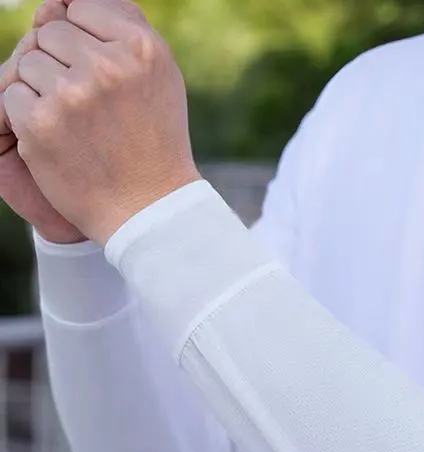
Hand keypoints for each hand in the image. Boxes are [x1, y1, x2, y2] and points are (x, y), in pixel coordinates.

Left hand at [4, 0, 199, 244]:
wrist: (150, 209)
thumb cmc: (153, 140)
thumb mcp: (158, 77)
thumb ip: (120, 25)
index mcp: (142, 49)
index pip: (81, 6)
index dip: (83, 38)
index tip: (99, 74)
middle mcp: (108, 67)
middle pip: (50, 31)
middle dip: (61, 62)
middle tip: (90, 106)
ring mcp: (72, 95)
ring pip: (27, 61)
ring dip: (42, 89)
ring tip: (77, 124)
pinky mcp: (40, 125)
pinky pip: (11, 94)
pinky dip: (27, 116)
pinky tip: (59, 139)